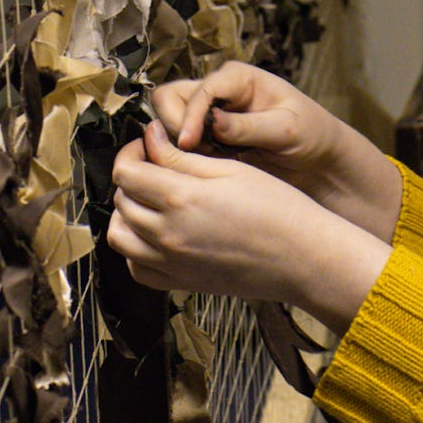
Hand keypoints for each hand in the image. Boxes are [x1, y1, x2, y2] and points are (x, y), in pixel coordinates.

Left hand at [108, 120, 390, 331]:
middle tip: (155, 167)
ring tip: (152, 201)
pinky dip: (136, 250)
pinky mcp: (180, 283)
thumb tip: (149, 138)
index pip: (126, 171)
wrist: (302, 258)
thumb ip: (182, 157)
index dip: (131, 152)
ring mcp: (171, 263)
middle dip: (131, 178)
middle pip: (121, 201)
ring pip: (120, 237)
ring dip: (127, 214)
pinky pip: (137, 269)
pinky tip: (156, 235)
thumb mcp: (230, 170)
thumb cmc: (278, 209)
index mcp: (180, 198)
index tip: (147, 145)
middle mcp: (167, 234)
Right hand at [150, 61, 402, 242]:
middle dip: (175, 125)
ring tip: (203, 162)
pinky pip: (178, 143)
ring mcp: (207, 114)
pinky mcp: (204, 138)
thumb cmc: (310, 134)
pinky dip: (183, 156)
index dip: (191, 115)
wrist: (317, 160)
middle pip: (171, 98)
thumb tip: (212, 122)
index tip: (190, 143)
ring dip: (176, 142)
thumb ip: (248, 126)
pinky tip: (205, 170)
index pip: (201, 89)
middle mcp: (218, 90)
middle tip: (194, 153)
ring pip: (168, 119)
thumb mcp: (285, 129)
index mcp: (238, 77)